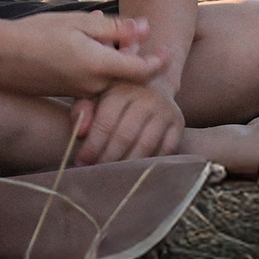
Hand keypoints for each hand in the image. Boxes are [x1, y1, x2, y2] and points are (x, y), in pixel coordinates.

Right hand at [0, 12, 167, 98]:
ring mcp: (80, 93)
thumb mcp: (77, 23)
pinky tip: (86, 49)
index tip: (169, 49)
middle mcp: (94, 86)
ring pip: (111, 81)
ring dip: (116, 64)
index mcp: (99, 66)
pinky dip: (100, 70)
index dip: (160, 60)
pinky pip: (94, 85)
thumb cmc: (36, 33)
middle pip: (129, 77)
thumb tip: (145, 27)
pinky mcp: (68, 94)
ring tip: (108, 40)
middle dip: (137, 59)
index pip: (144, 70)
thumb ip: (115, 28)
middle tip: (136, 36)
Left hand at [71, 79, 185, 163]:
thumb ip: (83, 110)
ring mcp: (166, 111)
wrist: (153, 82)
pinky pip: (165, 150)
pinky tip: (135, 172)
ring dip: (127, 165)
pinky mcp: (179, 123)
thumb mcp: (95, 93)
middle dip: (108, 158)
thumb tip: (80, 134)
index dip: (92, 146)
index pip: (106, 122)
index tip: (81, 162)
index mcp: (122, 89)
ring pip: (145, 146)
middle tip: (96, 173)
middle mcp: (147, 98)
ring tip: (113, 175)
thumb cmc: (115, 93)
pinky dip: (150, 164)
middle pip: (125, 136)